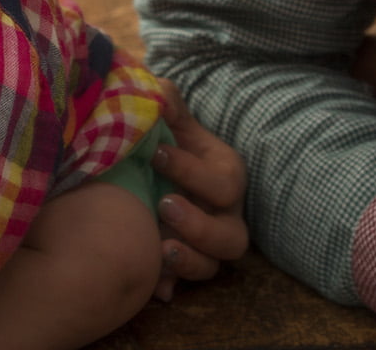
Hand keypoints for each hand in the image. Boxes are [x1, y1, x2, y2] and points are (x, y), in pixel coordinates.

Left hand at [150, 78, 248, 300]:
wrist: (143, 172)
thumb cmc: (163, 142)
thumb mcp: (169, 122)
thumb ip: (167, 104)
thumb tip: (160, 90)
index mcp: (225, 176)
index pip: (222, 181)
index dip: (191, 170)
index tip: (156, 153)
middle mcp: (224, 215)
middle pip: (232, 237)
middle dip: (199, 224)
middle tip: (163, 204)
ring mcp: (206, 245)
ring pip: (214, 266)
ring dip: (190, 261)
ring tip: (161, 248)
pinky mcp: (183, 265)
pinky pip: (183, 285)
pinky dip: (169, 285)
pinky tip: (153, 285)